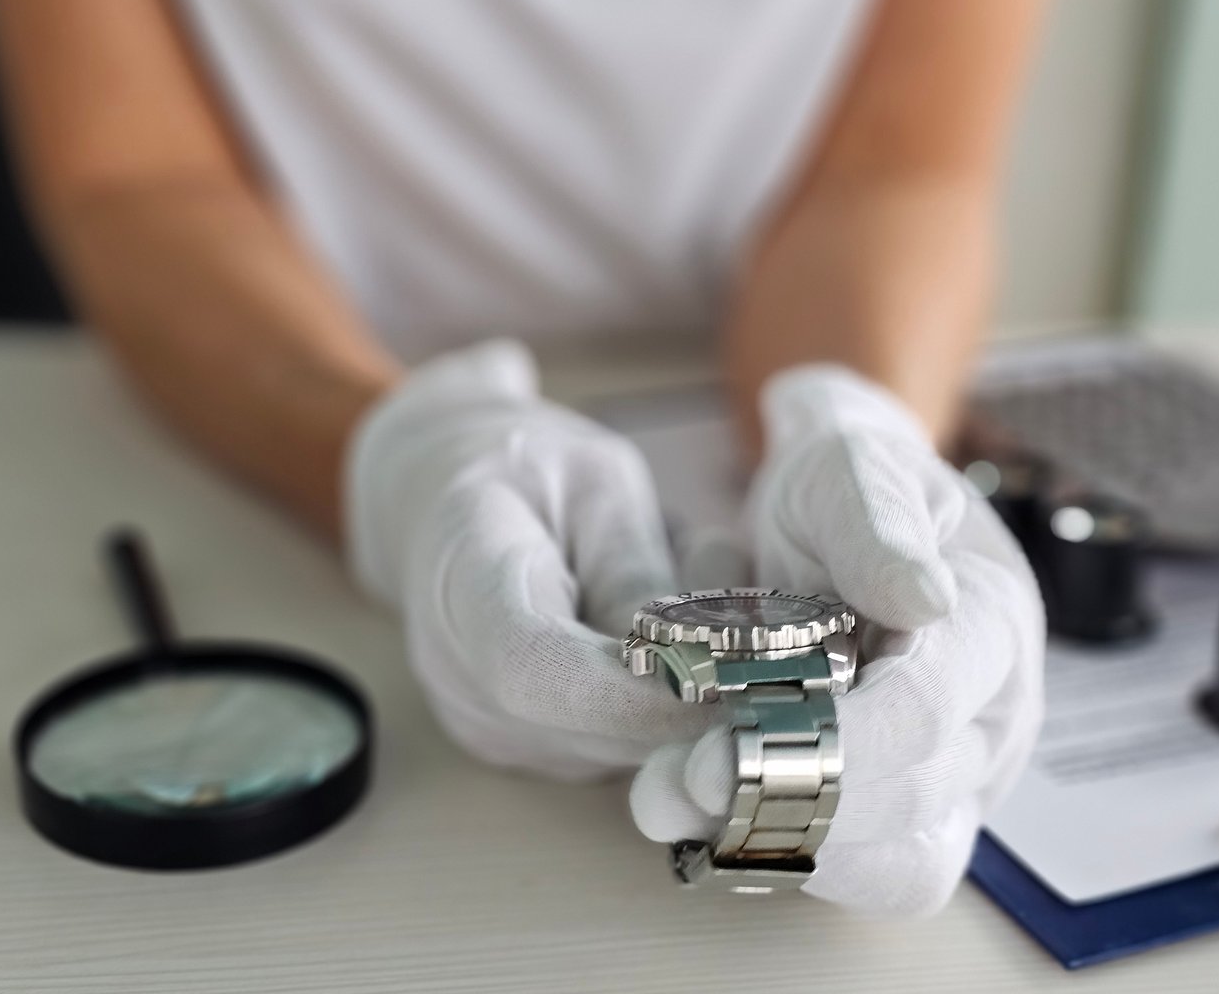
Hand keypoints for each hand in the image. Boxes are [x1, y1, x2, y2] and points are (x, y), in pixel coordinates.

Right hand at [346, 341, 714, 779]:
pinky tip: (682, 640)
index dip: (636, 694)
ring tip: (714, 606)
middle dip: (700, 697)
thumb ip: (639, 568)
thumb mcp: (596, 481)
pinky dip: (670, 705)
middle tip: (783, 637)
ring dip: (694, 699)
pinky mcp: (527, 747)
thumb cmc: (521, 468)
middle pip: (596, 729)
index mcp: (465, 582)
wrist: (435, 498)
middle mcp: (463, 680)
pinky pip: (619, 747)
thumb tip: (700, 657)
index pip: (534, 671)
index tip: (733, 678)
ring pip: (623, 750)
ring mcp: (490, 727)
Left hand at [630, 365, 1043, 914]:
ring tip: (674, 805)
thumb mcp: (852, 470)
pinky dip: (785, 855)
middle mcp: (991, 720)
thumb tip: (923, 601)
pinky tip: (708, 819)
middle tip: (668, 783)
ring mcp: (955, 777)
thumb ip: (878, 528)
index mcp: (993, 629)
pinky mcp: (903, 813)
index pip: (923, 712)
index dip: (827, 744)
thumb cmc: (847, 482)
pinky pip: (862, 873)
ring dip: (780, 847)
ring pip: (895, 866)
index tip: (719, 752)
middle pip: (907, 803)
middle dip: (782, 801)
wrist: (835, 506)